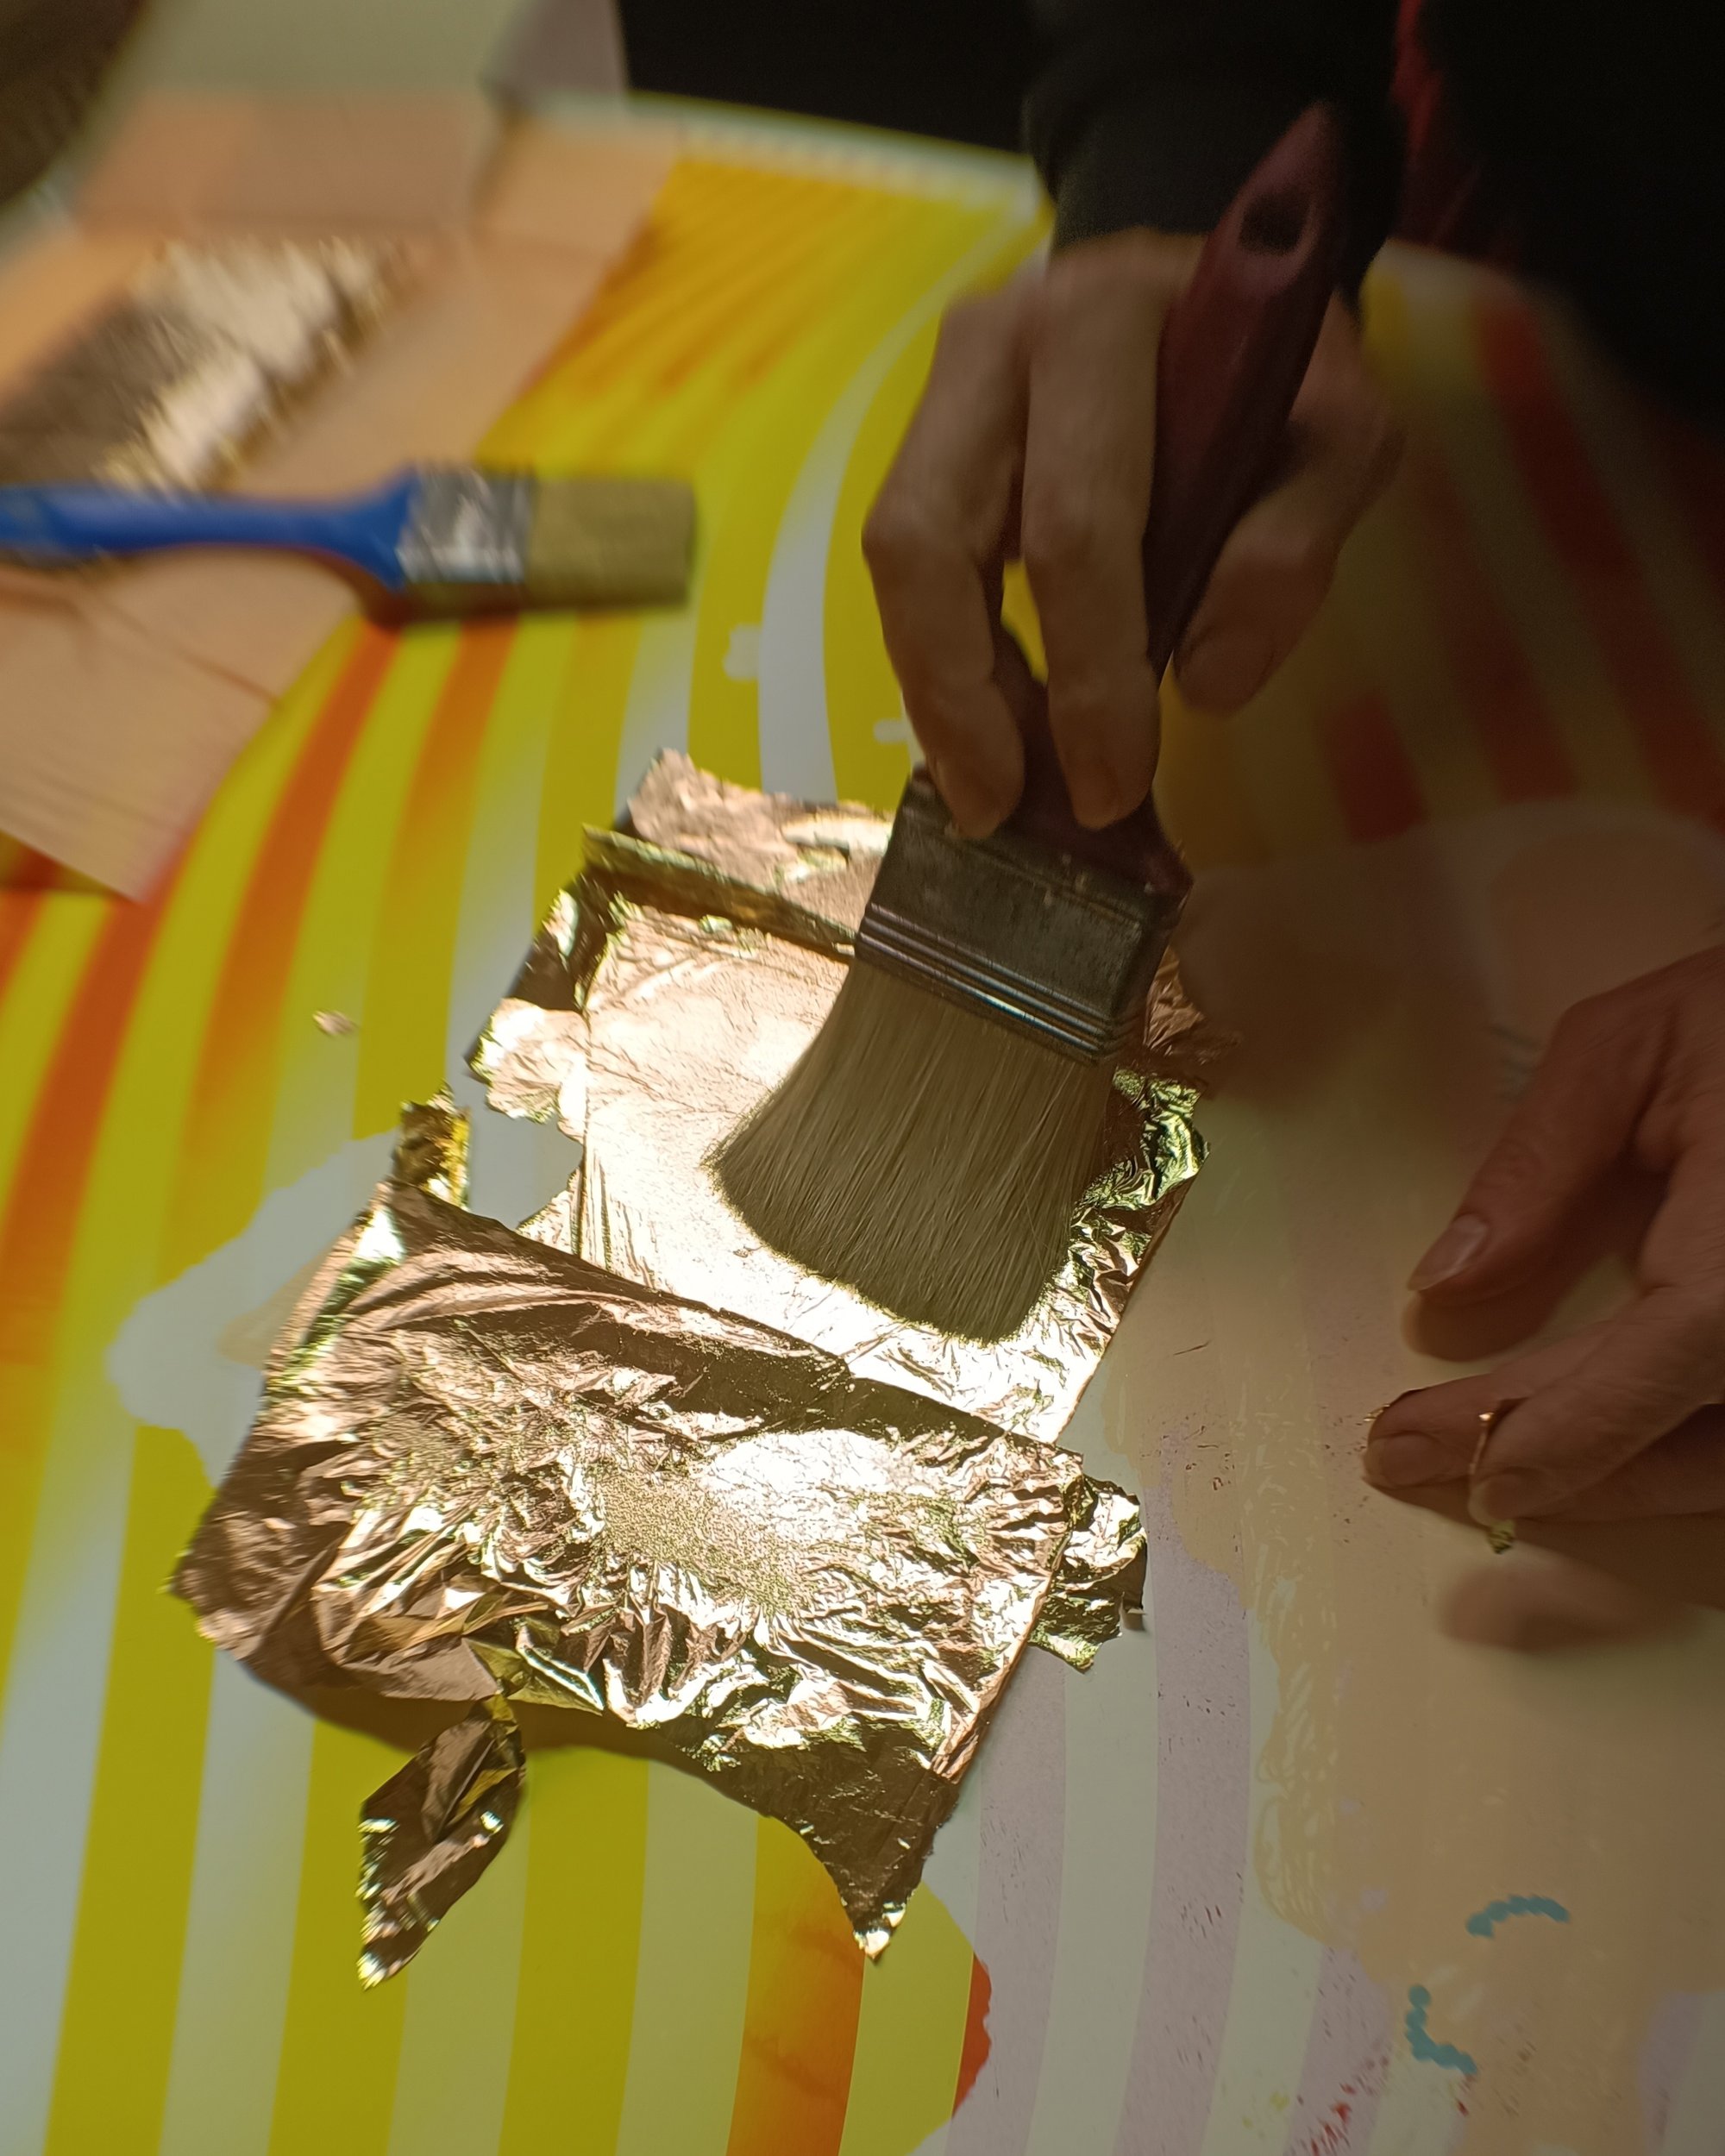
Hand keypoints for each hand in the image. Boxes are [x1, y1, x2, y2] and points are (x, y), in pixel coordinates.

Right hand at [863, 230, 1399, 836]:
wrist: (1217, 286)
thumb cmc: (1279, 369)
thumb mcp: (1341, 437)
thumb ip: (1295, 547)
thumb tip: (1206, 682)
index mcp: (1105, 324)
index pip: (1074, 521)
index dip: (1086, 670)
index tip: (1111, 787)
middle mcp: (996, 341)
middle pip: (927, 539)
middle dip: (962, 696)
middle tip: (1003, 808)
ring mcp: (944, 386)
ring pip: (895, 557)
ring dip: (935, 691)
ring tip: (986, 790)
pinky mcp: (926, 434)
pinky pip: (909, 567)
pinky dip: (944, 663)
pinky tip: (988, 733)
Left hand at [1367, 949, 1724, 1519]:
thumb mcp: (1632, 1048)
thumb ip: (1537, 1166)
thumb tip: (1442, 1284)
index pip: (1664, 1366)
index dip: (1556, 1433)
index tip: (1434, 1455)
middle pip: (1693, 1447)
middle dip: (1547, 1469)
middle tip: (1409, 1457)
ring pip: (1723, 1469)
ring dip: (1610, 1483)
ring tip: (1481, 1459)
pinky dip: (1667, 1454)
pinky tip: (1581, 1443)